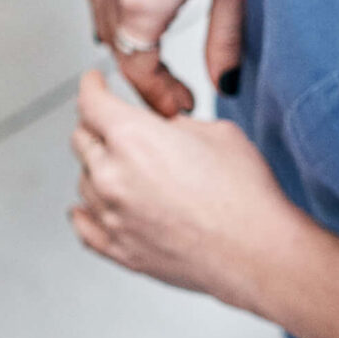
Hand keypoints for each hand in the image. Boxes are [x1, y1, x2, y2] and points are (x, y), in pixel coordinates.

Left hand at [70, 68, 302, 312]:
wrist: (256, 253)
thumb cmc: (244, 196)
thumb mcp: (214, 132)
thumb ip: (172, 125)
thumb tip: (160, 127)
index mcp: (132, 137)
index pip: (91, 102)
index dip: (92, 86)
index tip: (94, 83)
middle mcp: (113, 175)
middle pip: (81, 139)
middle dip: (96, 126)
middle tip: (109, 123)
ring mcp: (112, 216)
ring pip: (83, 181)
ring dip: (95, 168)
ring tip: (119, 167)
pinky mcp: (120, 250)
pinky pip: (85, 226)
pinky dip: (85, 212)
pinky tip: (87, 208)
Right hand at [87, 0, 245, 118]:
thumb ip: (224, 40)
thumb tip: (223, 83)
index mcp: (140, 0)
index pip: (138, 70)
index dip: (160, 96)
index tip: (184, 105)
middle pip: (117, 49)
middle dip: (145, 75)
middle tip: (178, 91)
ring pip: (102, 22)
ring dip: (129, 44)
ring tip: (163, 57)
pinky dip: (118, 12)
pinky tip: (148, 12)